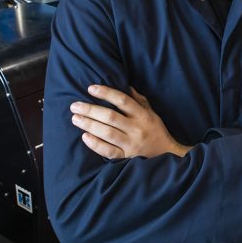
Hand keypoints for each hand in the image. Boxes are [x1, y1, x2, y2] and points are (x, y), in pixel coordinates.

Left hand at [70, 84, 190, 159]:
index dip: (106, 93)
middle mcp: (137, 128)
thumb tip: (125, 85)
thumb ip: (137, 99)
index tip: (91, 88)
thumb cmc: (155, 129)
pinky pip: (109, 151)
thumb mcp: (150, 111)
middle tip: (75, 106)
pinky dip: (96, 144)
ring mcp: (131, 144)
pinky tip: (85, 137)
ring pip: (107, 133)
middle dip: (90, 110)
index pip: (122, 100)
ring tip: (75, 118)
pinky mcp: (127, 157)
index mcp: (142, 115)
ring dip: (89, 125)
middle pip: (110, 117)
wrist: (167, 153)